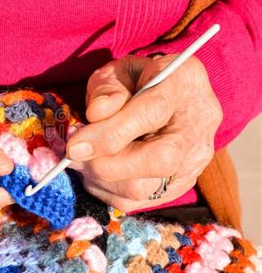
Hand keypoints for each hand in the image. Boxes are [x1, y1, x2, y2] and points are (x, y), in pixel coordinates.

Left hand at [67, 55, 221, 211]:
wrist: (167, 96)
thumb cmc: (137, 80)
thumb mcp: (119, 70)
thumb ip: (108, 89)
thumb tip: (95, 114)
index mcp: (184, 83)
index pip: (152, 113)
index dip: (109, 133)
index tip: (74, 146)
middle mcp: (199, 125)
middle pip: (160, 159)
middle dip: (105, 163)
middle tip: (73, 155)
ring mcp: (195, 161)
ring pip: (145, 187)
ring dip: (100, 178)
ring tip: (82, 159)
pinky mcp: (179, 185)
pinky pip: (137, 202)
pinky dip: (106, 190)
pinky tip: (96, 170)